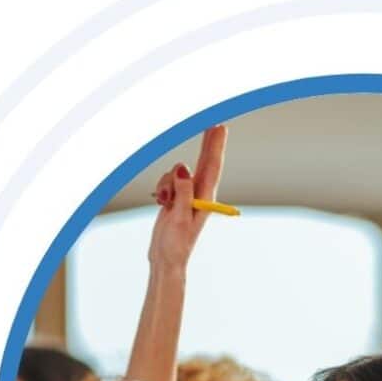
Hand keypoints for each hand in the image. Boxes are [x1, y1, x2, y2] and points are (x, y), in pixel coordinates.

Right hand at [148, 125, 227, 273]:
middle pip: (204, 161)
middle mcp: (199, 194)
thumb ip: (183, 192)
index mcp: (205, 198)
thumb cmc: (176, 244)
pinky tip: (162, 203)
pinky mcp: (176, 198)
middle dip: (208, 142)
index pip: (212, 166)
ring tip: (165, 203)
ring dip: (166, 183)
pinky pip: (168, 182)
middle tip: (215, 122)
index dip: (215, 145)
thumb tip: (184, 168)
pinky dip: (161, 188)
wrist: (166, 258)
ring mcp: (187, 195)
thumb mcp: (180, 218)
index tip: (219, 127)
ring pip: (176, 173)